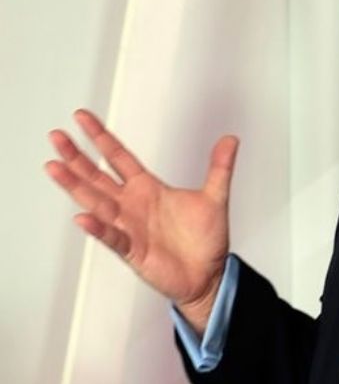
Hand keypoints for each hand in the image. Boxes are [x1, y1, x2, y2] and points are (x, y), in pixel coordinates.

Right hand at [45, 110, 238, 333]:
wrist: (209, 274)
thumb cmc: (205, 239)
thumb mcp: (215, 197)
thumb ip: (219, 167)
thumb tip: (230, 140)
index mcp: (148, 188)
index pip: (118, 157)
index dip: (100, 137)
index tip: (82, 118)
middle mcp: (132, 205)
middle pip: (97, 176)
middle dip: (77, 156)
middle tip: (56, 136)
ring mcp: (129, 226)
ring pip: (96, 202)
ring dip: (75, 186)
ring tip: (55, 167)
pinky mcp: (133, 250)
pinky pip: (112, 237)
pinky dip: (99, 228)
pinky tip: (83, 218)